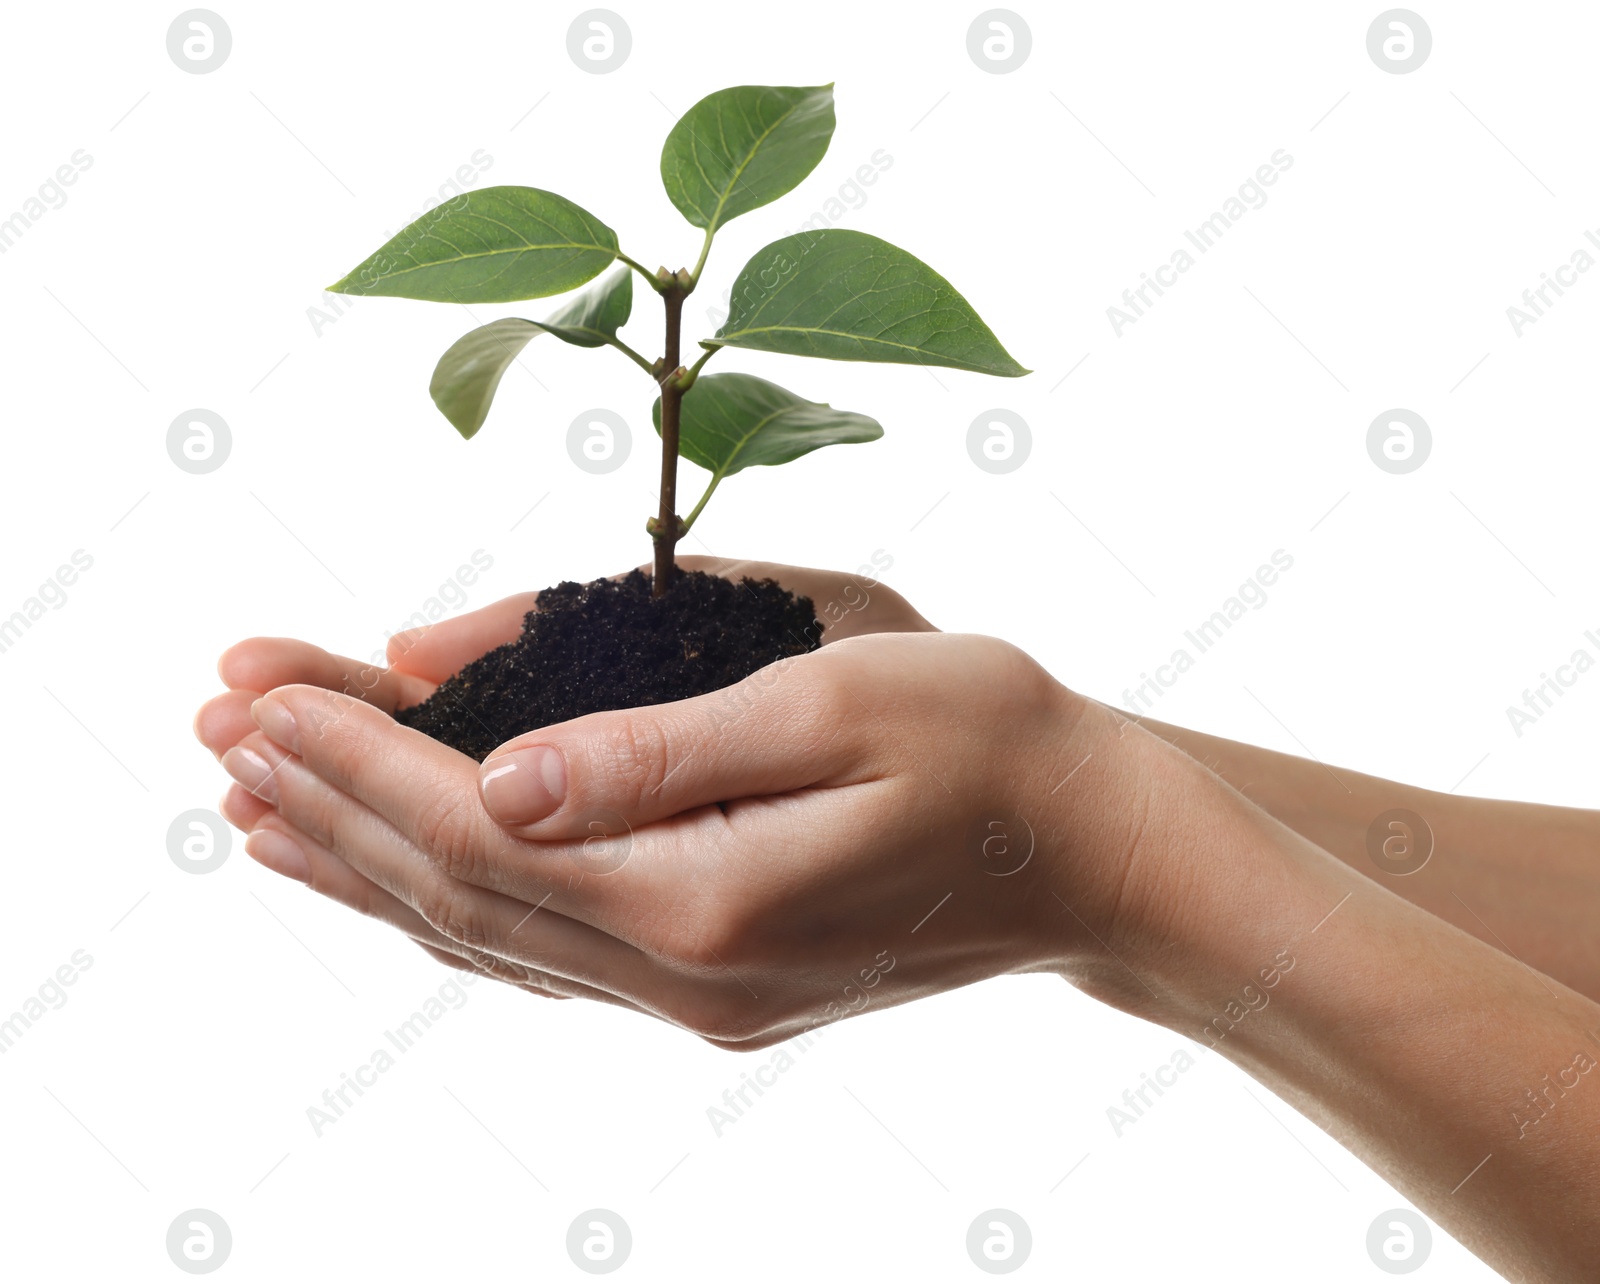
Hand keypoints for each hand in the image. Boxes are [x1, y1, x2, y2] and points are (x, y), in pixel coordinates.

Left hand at [209, 626, 1157, 1046]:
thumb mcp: (837, 697)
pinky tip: (402, 880)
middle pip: (457, 889)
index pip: (476, 827)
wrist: (1089, 849)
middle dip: (327, 804)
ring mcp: (698, 998)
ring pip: (487, 936)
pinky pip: (543, 955)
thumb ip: (660, 747)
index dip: (357, 757)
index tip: (256, 688)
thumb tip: (498, 774)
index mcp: (705, 897)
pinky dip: (449, 908)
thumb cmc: (988, 739)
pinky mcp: (717, 989)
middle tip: (213, 730)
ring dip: (365, 868)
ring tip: (256, 813)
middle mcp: (684, 974)